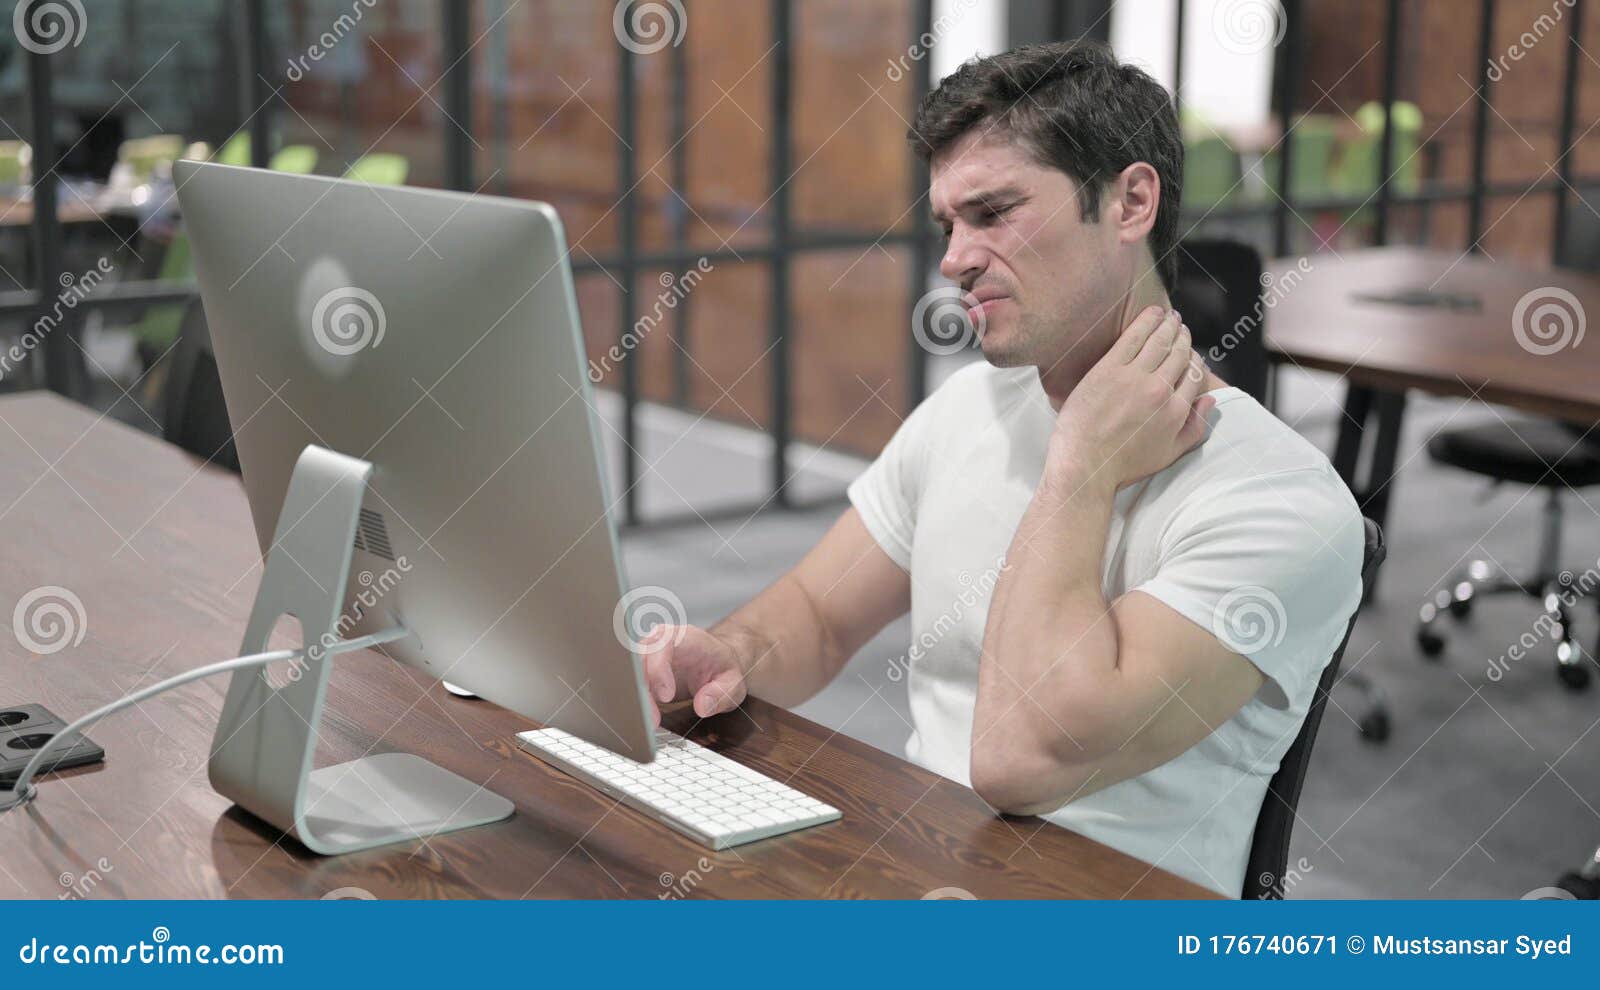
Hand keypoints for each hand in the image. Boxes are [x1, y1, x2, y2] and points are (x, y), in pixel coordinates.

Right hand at [639, 624, 750, 724]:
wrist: (717, 662)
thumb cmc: (722, 668)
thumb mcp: (733, 683)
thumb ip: (721, 693)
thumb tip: (702, 706)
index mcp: (684, 637)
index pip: (661, 644)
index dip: (658, 669)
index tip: (666, 695)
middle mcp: (661, 641)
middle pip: (639, 659)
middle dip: (643, 691)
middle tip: (653, 719)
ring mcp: (649, 654)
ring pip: (630, 673)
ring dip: (637, 699)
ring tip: (650, 722)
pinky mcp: (643, 670)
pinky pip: (632, 684)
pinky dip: (636, 702)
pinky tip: (645, 718)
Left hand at [1046, 306, 1214, 491]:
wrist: (1084, 465)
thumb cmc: (1123, 465)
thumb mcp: (1169, 454)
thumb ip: (1195, 428)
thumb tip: (1210, 401)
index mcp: (1176, 411)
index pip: (1195, 375)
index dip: (1195, 361)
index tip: (1191, 353)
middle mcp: (1160, 391)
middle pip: (1180, 354)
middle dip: (1184, 338)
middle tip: (1181, 328)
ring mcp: (1134, 378)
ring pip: (1160, 341)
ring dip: (1169, 325)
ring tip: (1171, 317)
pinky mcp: (1109, 369)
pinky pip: (1133, 337)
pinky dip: (1146, 321)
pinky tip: (1153, 313)